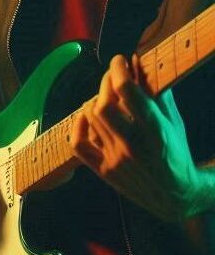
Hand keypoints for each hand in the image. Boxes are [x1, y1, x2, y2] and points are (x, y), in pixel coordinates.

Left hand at [70, 54, 205, 220]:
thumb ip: (156, 93)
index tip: (118, 60)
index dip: (118, 70)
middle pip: (103, 105)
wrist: (175, 195)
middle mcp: (132, 144)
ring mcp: (114, 159)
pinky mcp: (102, 170)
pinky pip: (78, 144)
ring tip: (106, 96)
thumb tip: (139, 62)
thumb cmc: (176, 153)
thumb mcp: (173, 122)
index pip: (127, 92)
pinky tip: (85, 116)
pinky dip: (78, 126)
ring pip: (91, 119)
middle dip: (104, 83)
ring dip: (95, 100)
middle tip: (111, 75)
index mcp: (154, 130)